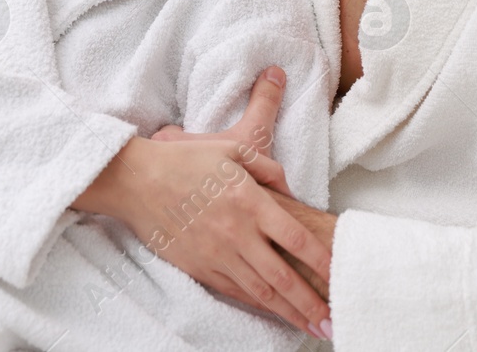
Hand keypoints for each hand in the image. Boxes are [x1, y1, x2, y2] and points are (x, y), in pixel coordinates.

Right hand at [73, 68, 332, 341]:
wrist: (137, 181)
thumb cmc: (186, 160)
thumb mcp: (232, 149)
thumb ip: (268, 168)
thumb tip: (291, 191)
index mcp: (249, 201)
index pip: (296, 238)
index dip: (321, 260)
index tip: (339, 274)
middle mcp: (236, 232)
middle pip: (283, 277)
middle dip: (311, 303)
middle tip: (333, 322)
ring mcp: (216, 254)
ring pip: (260, 293)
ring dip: (289, 313)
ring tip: (312, 328)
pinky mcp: (199, 267)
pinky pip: (235, 292)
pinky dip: (258, 306)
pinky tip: (274, 313)